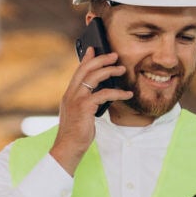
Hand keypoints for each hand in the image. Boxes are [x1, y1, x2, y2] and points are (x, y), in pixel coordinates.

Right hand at [49, 46, 131, 174]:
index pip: (78, 71)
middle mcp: (71, 94)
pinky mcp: (84, 107)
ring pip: (94, 77)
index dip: (86, 58)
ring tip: (122, 70)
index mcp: (69, 94)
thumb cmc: (77, 132)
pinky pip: (104, 94)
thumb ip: (88, 102)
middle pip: (86, 69)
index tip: (94, 49)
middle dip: (101, 59)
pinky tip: (127, 94)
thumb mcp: (81, 114)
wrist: (68, 147)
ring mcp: (76, 99)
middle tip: (114, 55)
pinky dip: (117, 92)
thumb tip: (101, 93)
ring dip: (110, 71)